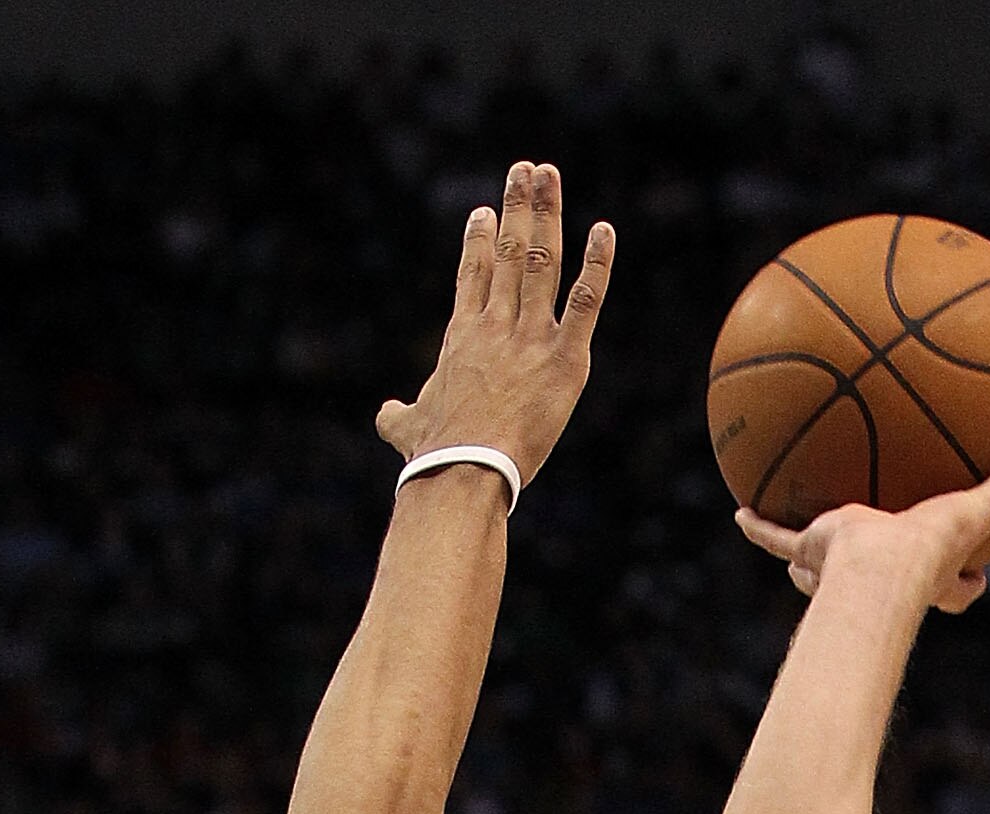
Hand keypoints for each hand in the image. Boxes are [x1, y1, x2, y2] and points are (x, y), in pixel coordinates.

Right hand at [377, 161, 614, 488]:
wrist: (465, 467)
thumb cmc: (436, 453)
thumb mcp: (408, 427)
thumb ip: (397, 414)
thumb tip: (385, 415)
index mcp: (462, 335)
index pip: (473, 274)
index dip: (479, 241)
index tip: (485, 211)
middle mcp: (495, 324)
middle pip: (508, 252)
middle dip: (517, 207)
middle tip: (526, 170)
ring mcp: (530, 337)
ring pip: (541, 261)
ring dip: (547, 214)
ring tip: (549, 175)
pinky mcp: (564, 359)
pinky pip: (586, 302)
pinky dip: (597, 264)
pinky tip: (604, 230)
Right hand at [735, 430, 989, 614]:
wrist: (874, 571)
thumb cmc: (926, 551)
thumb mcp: (977, 506)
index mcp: (930, 578)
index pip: (957, 591)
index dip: (967, 586)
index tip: (977, 576)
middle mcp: (885, 579)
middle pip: (889, 586)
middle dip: (890, 579)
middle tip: (892, 553)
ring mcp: (844, 571)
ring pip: (828, 573)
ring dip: (816, 566)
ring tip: (807, 545)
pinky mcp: (812, 555)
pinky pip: (779, 540)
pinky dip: (759, 528)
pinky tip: (740, 513)